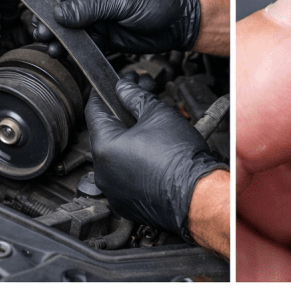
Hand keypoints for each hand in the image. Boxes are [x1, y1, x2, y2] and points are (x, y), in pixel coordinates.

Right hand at [42, 0, 200, 53]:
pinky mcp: (105, 35)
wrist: (178, 22)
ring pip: (70, 29)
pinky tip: (67, 54)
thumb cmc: (158, 1)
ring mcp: (98, 17)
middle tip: (45, 35)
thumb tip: (60, 13)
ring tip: (54, 48)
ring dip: (61, 38)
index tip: (51, 17)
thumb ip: (90, 7)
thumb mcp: (121, 0)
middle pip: (62, 9)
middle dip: (52, 23)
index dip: (53, 2)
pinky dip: (75, 50)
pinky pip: (84, 43)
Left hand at [85, 78, 226, 248]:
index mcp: (105, 147)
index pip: (94, 112)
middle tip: (140, 101)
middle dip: (123, 114)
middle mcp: (102, 171)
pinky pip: (125, 176)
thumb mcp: (158, 115)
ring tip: (152, 128)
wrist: (196, 194)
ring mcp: (113, 189)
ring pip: (116, 155)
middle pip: (107, 133)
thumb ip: (135, 97)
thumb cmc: (180, 158)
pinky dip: (135, 162)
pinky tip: (153, 152)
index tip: (111, 87)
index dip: (104, 95)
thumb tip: (124, 88)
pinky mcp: (126, 202)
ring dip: (130, 139)